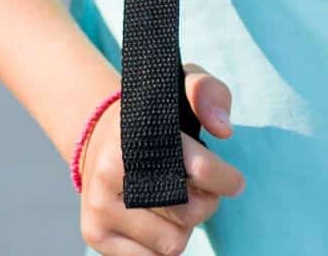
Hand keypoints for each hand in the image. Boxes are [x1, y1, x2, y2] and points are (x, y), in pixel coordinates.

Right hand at [78, 63, 246, 255]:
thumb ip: (209, 93)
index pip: (200, 169)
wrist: (98, 140)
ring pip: (173, 242)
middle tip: (197, 188)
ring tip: (172, 202)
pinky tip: (155, 220)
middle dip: (205, 203)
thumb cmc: (152, 119)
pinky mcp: (94, 234)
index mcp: (135, 131)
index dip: (225, 178)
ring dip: (183, 226)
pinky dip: (162, 245)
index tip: (233, 180)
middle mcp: (110, 170)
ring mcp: (99, 205)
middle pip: (191, 212)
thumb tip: (224, 129)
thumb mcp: (180, 87)